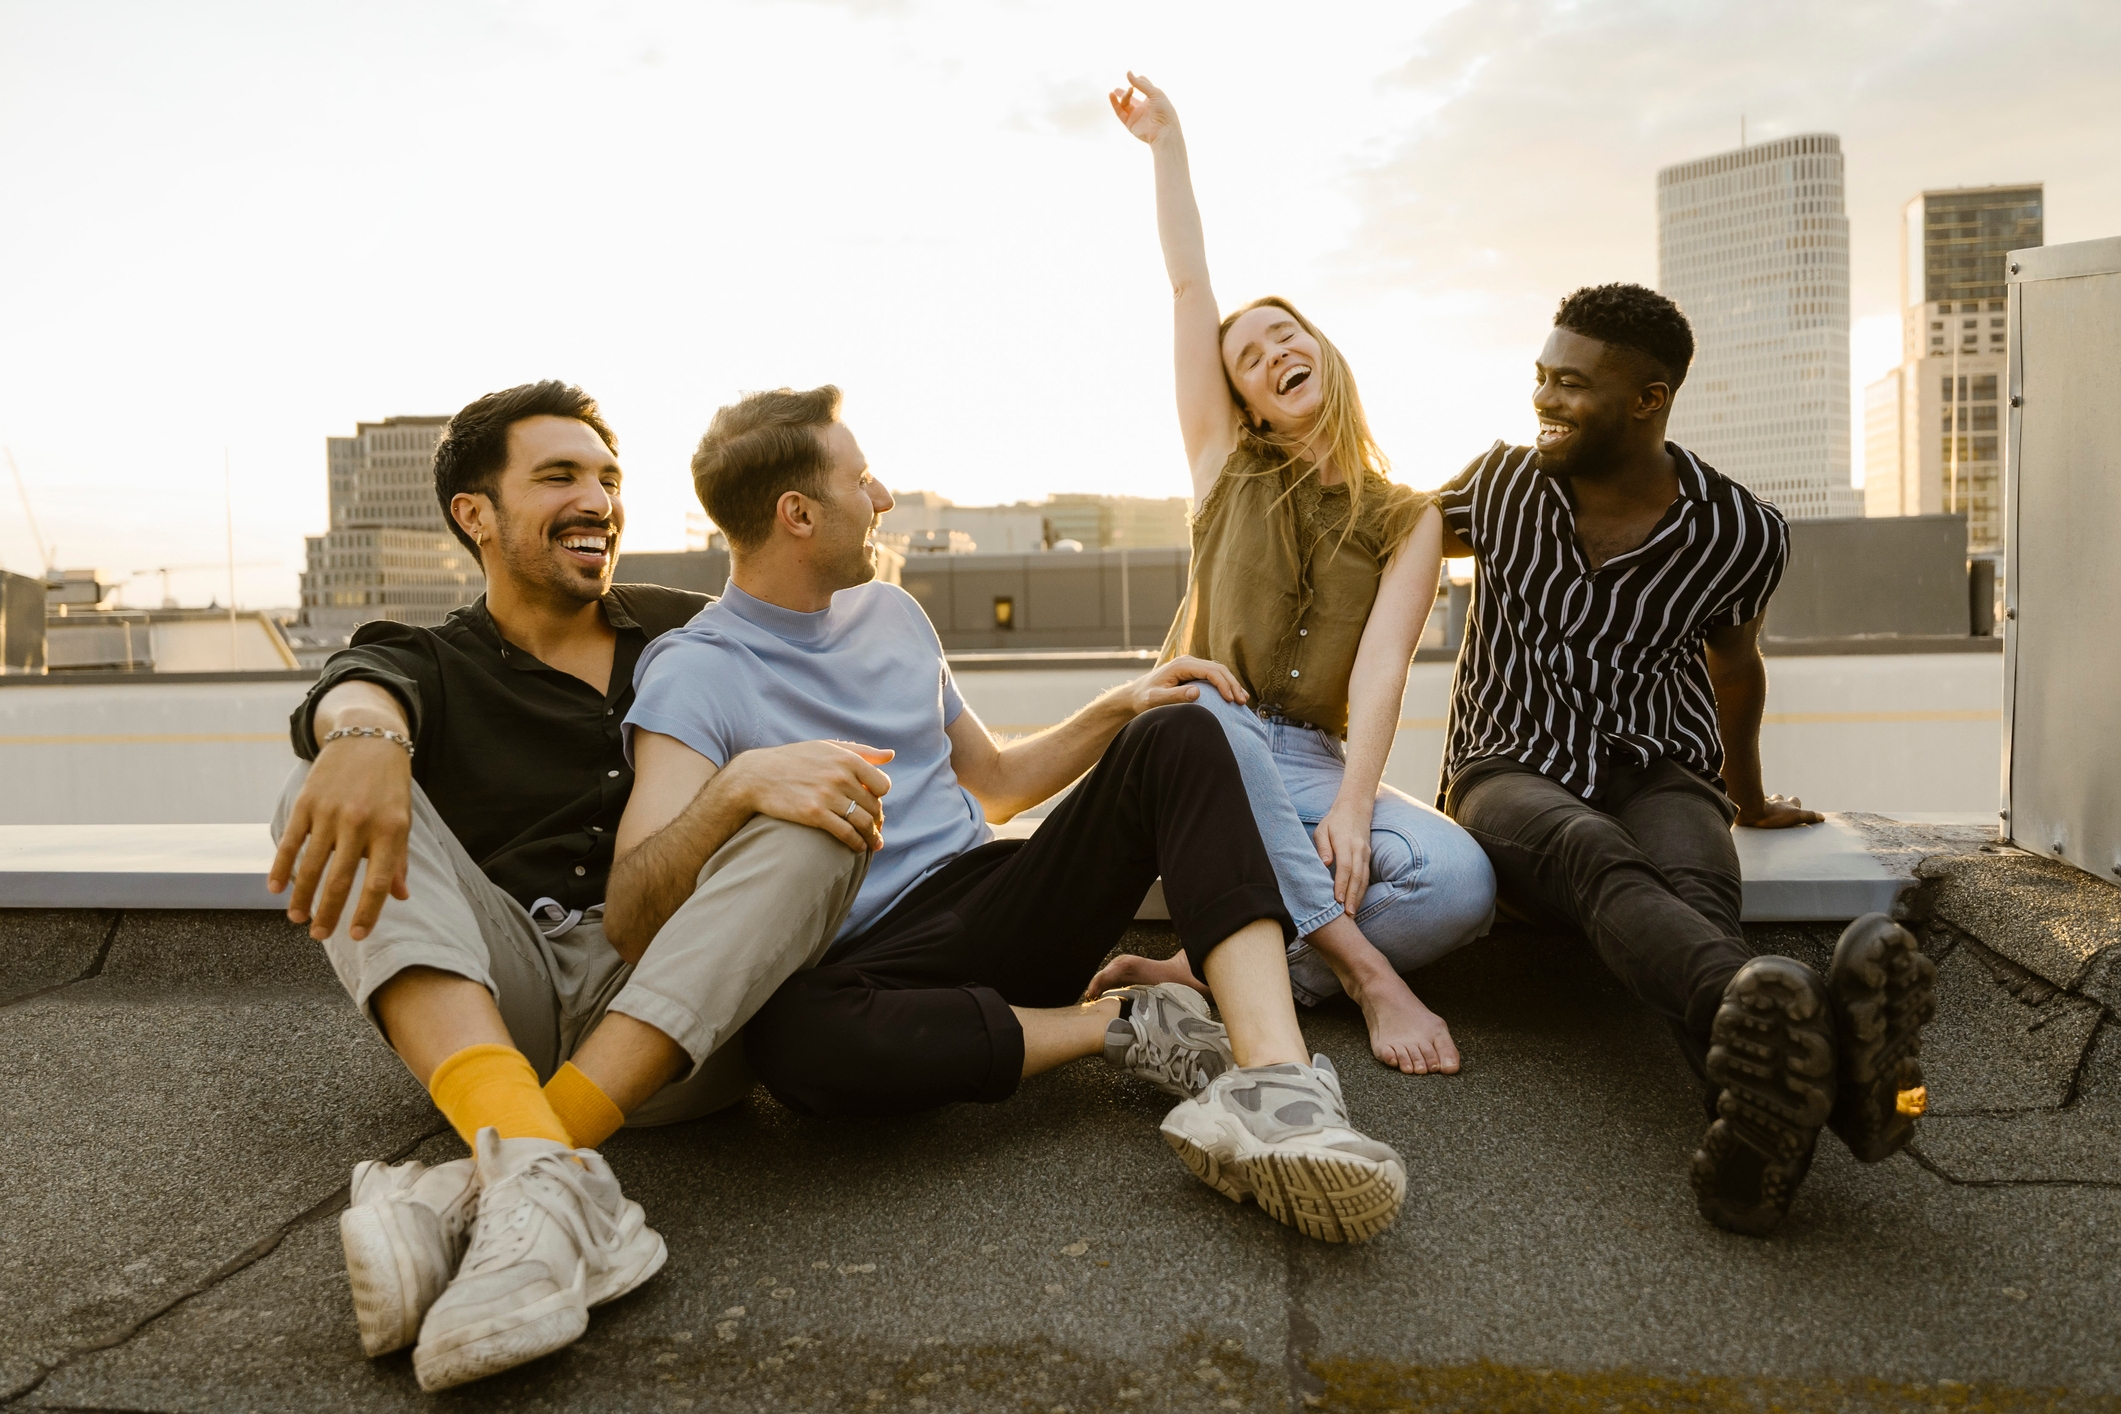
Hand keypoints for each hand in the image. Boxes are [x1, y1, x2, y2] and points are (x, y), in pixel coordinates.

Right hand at [268, 736, 413, 942]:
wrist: (368, 737)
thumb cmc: (389, 786)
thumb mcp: (403, 819)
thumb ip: (398, 858)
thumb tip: (400, 897)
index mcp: (390, 831)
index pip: (377, 882)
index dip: (366, 913)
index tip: (356, 936)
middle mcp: (359, 823)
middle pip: (340, 880)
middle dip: (328, 913)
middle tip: (319, 936)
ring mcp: (330, 813)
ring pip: (311, 866)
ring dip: (302, 897)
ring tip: (298, 919)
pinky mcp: (306, 802)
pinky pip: (291, 842)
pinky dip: (280, 868)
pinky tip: (275, 890)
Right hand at [723, 740, 894, 852]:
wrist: (757, 776)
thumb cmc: (794, 760)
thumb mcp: (827, 748)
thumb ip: (862, 751)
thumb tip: (891, 755)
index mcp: (846, 759)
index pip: (882, 784)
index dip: (881, 798)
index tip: (875, 805)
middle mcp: (840, 776)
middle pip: (873, 806)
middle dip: (877, 821)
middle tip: (876, 830)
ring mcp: (827, 796)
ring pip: (863, 822)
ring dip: (872, 837)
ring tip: (874, 844)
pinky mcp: (814, 814)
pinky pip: (846, 833)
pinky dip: (857, 843)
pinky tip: (858, 848)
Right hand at [1108, 71, 1177, 144]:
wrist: (1163, 131)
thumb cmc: (1164, 111)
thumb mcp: (1154, 93)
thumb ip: (1141, 84)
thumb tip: (1128, 73)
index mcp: (1154, 100)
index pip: (1145, 88)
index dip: (1141, 81)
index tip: (1138, 77)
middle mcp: (1145, 108)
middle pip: (1132, 98)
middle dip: (1125, 93)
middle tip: (1117, 89)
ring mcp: (1137, 116)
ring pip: (1125, 103)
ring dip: (1123, 95)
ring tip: (1118, 91)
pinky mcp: (1130, 123)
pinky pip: (1120, 112)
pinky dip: (1115, 103)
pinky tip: (1111, 95)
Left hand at [1123, 655, 1246, 718]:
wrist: (1135, 695)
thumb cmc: (1144, 698)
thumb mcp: (1156, 699)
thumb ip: (1175, 696)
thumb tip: (1197, 692)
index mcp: (1181, 665)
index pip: (1210, 671)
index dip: (1223, 684)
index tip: (1231, 700)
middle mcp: (1188, 662)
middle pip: (1218, 669)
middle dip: (1232, 684)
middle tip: (1242, 702)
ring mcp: (1192, 666)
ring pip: (1219, 671)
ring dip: (1232, 684)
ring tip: (1242, 700)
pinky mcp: (1193, 672)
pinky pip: (1214, 675)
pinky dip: (1226, 684)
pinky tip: (1234, 695)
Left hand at [1313, 797, 1374, 907]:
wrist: (1355, 809)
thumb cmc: (1334, 822)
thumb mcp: (1322, 830)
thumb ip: (1323, 846)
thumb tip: (1325, 863)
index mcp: (1345, 842)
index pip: (1345, 866)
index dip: (1342, 884)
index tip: (1337, 900)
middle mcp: (1358, 849)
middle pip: (1357, 876)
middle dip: (1352, 896)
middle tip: (1347, 915)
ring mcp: (1366, 854)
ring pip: (1364, 878)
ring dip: (1358, 897)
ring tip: (1352, 914)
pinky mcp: (1368, 857)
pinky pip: (1366, 876)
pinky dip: (1362, 891)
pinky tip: (1356, 902)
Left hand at [1735, 793, 1823, 828]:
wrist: (1749, 811)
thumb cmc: (1773, 815)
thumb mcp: (1795, 816)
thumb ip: (1809, 816)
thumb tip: (1822, 817)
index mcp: (1786, 805)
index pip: (1795, 801)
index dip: (1796, 804)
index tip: (1797, 808)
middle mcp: (1774, 802)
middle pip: (1779, 798)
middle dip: (1780, 802)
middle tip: (1780, 809)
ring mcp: (1761, 802)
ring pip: (1764, 800)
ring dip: (1765, 803)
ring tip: (1764, 810)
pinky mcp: (1748, 806)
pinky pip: (1750, 804)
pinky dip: (1750, 806)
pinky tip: (1748, 812)